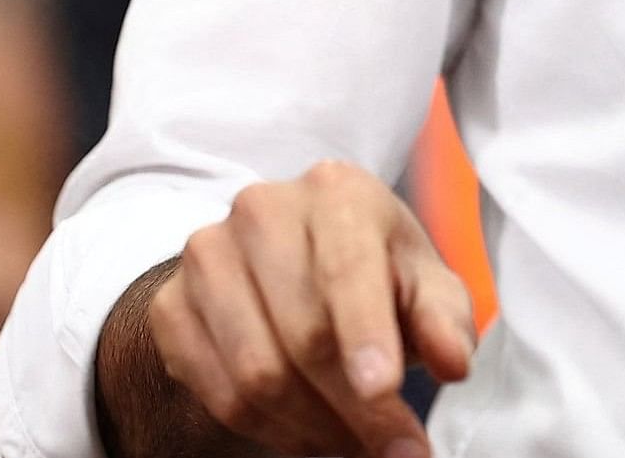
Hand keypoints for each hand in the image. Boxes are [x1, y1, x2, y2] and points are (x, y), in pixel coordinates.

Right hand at [143, 160, 473, 456]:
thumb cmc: (372, 271)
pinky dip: (272, 431)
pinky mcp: (171, 307)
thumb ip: (444, 319)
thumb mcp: (422, 282)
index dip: (365, 335)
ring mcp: (207, 257)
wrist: (287, 262)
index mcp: (336, 192)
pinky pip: (220, 395)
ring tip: (356, 443)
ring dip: (315, 429)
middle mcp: (262, 211)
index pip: (347, 269)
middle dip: (355, 408)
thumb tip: (453, 362)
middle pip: (304, 334)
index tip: (383, 391)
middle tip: (397, 450)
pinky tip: (311, 434)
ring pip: (257, 374)